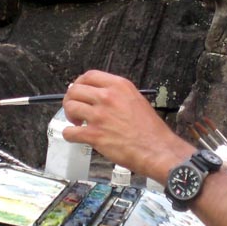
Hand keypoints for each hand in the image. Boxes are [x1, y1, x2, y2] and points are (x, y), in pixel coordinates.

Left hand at [62, 70, 193, 182]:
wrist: (157, 149)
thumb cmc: (150, 129)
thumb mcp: (136, 100)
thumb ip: (117, 95)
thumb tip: (99, 95)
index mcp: (119, 86)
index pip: (89, 76)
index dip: (79, 83)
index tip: (78, 91)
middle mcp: (107, 97)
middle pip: (75, 90)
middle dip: (71, 99)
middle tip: (75, 109)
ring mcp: (100, 115)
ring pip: (70, 107)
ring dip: (69, 115)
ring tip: (77, 122)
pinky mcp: (95, 135)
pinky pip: (70, 132)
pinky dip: (69, 134)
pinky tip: (76, 136)